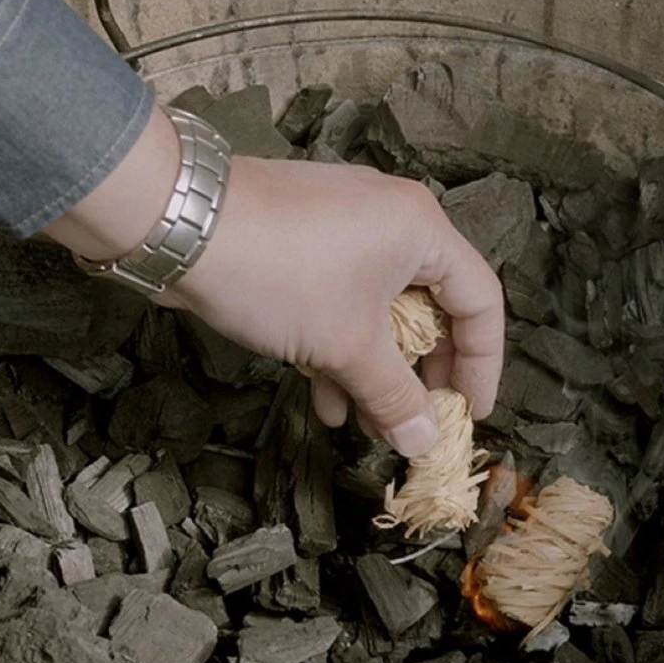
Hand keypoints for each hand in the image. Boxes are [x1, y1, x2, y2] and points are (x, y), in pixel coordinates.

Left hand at [156, 156, 504, 456]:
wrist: (180, 225)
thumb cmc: (279, 273)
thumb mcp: (347, 345)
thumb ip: (394, 396)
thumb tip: (423, 441)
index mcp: (421, 230)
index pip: (480, 302)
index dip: (482, 365)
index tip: (468, 414)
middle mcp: (391, 222)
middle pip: (431, 309)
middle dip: (421, 375)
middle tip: (417, 424)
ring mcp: (343, 230)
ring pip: (379, 313)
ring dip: (375, 373)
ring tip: (367, 427)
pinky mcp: (303, 244)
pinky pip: (339, 303)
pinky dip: (338, 350)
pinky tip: (326, 402)